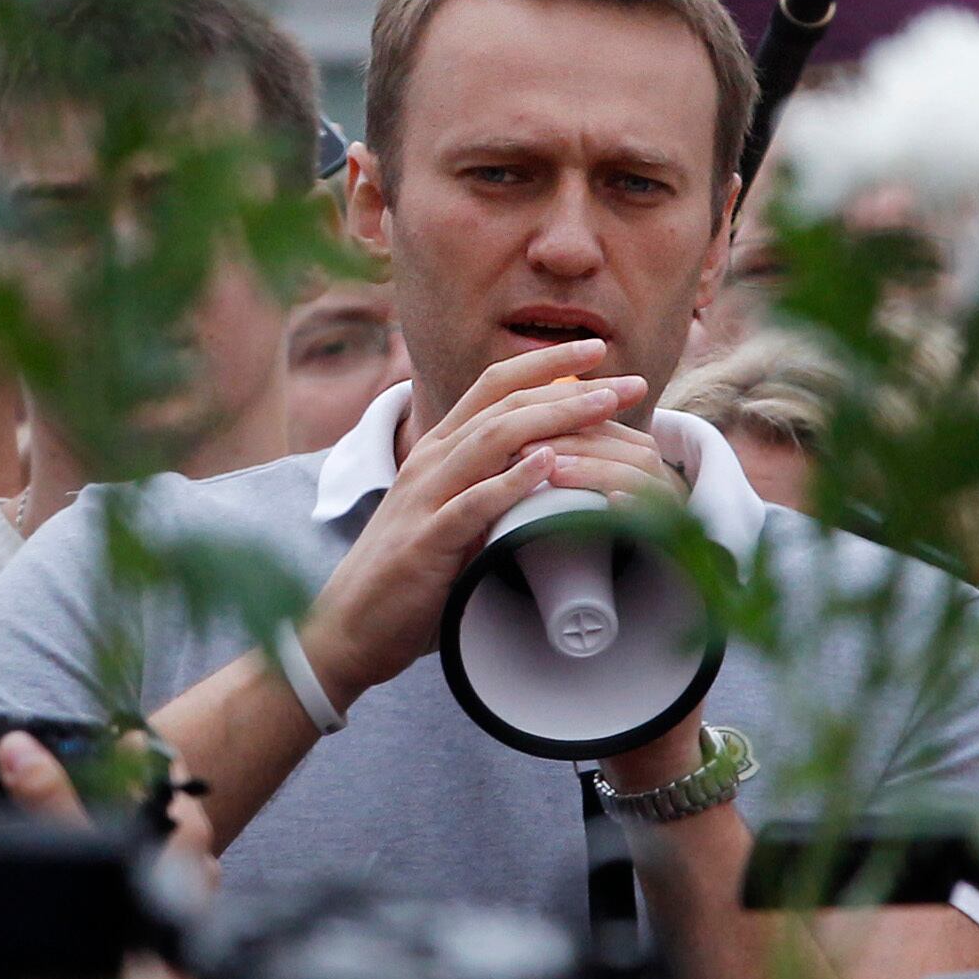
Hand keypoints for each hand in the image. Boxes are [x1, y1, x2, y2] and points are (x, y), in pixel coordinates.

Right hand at [291, 337, 649, 704]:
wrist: (351, 626)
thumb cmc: (408, 574)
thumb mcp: (451, 515)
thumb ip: (490, 489)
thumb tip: (550, 473)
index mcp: (437, 450)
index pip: (493, 386)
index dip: (545, 363)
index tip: (596, 351)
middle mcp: (430, 461)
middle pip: (503, 403)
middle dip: (569, 387)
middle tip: (627, 383)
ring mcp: (425, 497)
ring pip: (492, 439)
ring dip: (553, 419)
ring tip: (603, 408)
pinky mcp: (426, 540)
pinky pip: (472, 503)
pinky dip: (511, 481)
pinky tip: (548, 466)